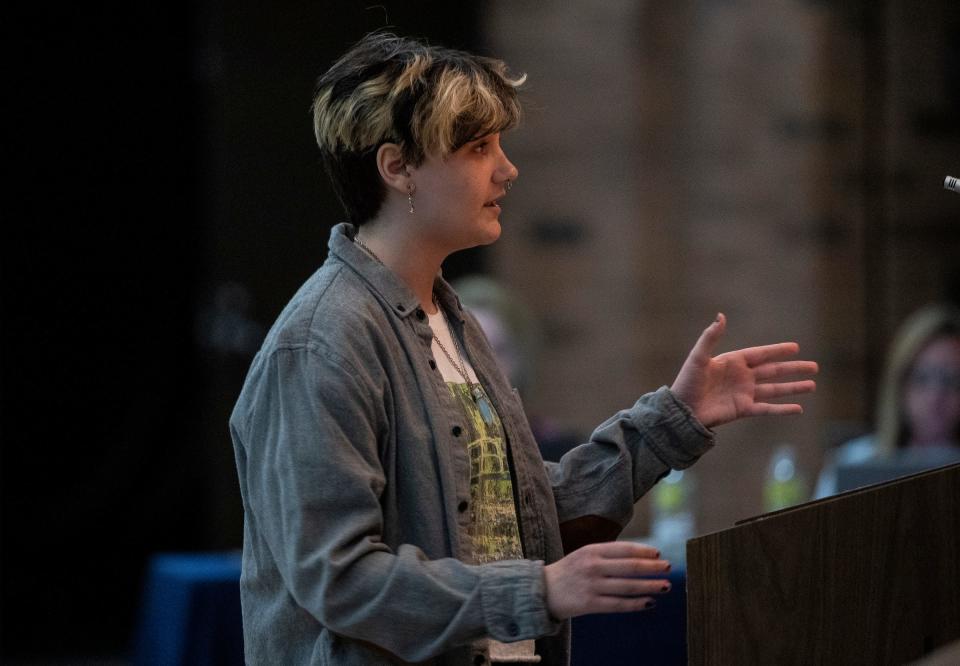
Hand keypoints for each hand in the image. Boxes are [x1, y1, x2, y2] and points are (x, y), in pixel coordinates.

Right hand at [543, 541, 670, 619]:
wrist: (542, 591)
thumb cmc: (569, 571)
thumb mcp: (584, 555)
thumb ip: (607, 555)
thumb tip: (640, 557)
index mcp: (592, 551)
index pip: (624, 549)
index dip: (644, 551)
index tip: (659, 554)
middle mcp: (593, 566)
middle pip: (630, 567)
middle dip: (653, 567)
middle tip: (668, 567)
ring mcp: (592, 586)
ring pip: (628, 586)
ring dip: (650, 586)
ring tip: (665, 585)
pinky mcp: (590, 604)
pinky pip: (619, 604)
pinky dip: (636, 604)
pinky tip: (650, 602)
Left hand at [670, 313, 817, 428]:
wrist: (681, 410)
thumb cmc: (687, 382)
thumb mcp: (698, 357)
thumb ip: (710, 337)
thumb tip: (721, 316)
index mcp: (733, 362)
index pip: (761, 354)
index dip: (778, 351)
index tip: (795, 347)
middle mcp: (742, 377)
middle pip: (773, 371)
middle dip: (793, 369)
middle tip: (814, 366)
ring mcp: (744, 394)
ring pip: (774, 389)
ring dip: (793, 387)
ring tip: (812, 385)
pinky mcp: (743, 410)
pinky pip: (767, 409)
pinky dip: (782, 409)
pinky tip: (798, 408)